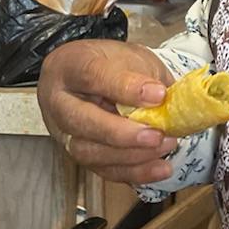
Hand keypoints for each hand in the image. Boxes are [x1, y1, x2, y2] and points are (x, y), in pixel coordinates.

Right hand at [37, 40, 178, 184]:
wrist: (94, 76)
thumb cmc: (111, 64)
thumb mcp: (131, 56)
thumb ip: (147, 76)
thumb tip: (170, 102)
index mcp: (70, 65)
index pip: (91, 75)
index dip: (125, 87)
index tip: (158, 94)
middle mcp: (58, 101)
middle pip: (81, 121)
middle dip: (121, 133)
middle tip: (157, 134)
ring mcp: (64, 131)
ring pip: (88, 152)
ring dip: (131, 155)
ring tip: (165, 146)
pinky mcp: (79, 154)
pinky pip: (102, 170)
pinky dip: (134, 172)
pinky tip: (159, 168)